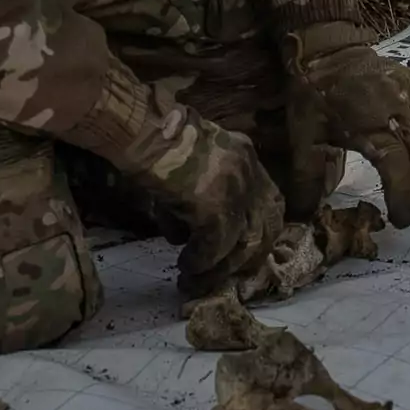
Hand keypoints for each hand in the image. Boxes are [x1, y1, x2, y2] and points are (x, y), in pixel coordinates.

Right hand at [135, 112, 294, 299]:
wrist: (141, 129)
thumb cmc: (154, 140)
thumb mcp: (188, 161)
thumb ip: (196, 194)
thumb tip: (184, 234)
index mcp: (245, 154)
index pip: (269, 199)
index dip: (260, 227)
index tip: (246, 249)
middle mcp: (249, 172)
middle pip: (265, 225)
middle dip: (249, 255)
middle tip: (228, 273)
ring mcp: (236, 191)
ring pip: (243, 243)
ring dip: (221, 267)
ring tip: (197, 280)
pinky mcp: (215, 210)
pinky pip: (214, 248)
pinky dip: (200, 263)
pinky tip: (186, 269)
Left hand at [287, 22, 409, 225]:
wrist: (330, 52)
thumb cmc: (316, 97)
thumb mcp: (303, 136)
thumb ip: (307, 178)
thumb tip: (303, 218)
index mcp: (370, 122)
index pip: (397, 167)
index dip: (403, 196)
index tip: (399, 220)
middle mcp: (400, 110)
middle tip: (408, 215)